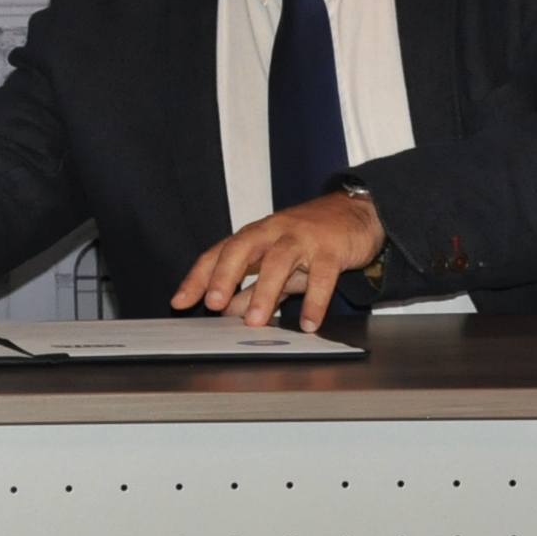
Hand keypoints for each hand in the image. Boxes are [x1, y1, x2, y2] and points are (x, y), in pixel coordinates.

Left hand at [169, 191, 386, 331]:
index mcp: (254, 236)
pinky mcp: (331, 248)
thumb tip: (226, 312)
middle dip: (224, 275)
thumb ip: (251, 288)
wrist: (357, 212)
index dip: (198, 277)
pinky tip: (309, 323)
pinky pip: (322, 275)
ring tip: (255, 322)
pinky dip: (315, 300)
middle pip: (241, 247)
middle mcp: (273, 232)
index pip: (218, 254)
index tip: (180, 302)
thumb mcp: (277, 264)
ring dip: (265, 292)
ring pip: (278, 261)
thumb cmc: (310, 238)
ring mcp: (302, 238)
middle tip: (212, 303)